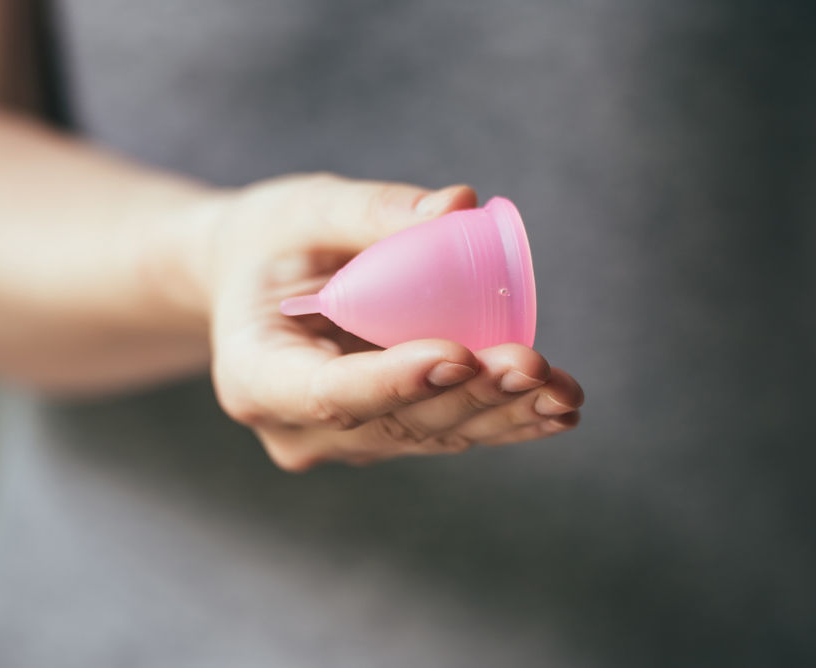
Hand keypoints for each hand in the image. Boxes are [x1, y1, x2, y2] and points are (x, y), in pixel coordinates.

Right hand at [199, 173, 583, 470]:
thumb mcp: (305, 210)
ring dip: (499, 415)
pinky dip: (501, 418)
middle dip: (468, 396)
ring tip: (561, 392)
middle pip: (391, 422)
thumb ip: (373, 211)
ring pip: (427, 436)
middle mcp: (294, 426)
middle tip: (531, 365)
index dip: (394, 381)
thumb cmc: (270, 240)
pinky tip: (555, 408)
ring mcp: (338, 440)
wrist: (255, 284)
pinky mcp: (380, 433)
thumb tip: (460, 205)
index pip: (326, 393)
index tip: (459, 353)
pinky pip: (443, 430)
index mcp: (254, 374)